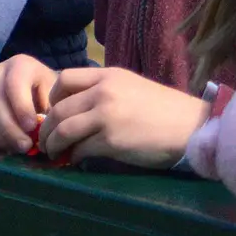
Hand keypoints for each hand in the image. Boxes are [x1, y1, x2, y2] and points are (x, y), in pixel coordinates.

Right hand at [0, 54, 56, 152]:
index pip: (14, 83)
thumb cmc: (49, 95)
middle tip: (26, 146)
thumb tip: (43, 130)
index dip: (21, 107)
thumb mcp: (57, 95)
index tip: (32, 127)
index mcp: (19, 65)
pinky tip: (3, 148)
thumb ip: (51, 110)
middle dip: (10, 129)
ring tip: (17, 149)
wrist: (38, 94)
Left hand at [39, 67, 209, 168]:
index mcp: (108, 75)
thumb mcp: (130, 87)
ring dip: (54, 143)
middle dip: (47, 127)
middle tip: (44, 139)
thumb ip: (103, 92)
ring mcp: (107, 116)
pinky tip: (75, 160)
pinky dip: (73, 156)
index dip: (52, 97)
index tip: (52, 112)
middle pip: (59, 107)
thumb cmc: (164, 109)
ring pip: (64, 129)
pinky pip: (81, 149)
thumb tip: (76, 110)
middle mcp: (103, 92)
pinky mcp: (112, 141)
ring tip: (53, 152)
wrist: (191, 127)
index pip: (64, 78)